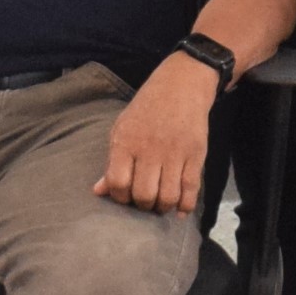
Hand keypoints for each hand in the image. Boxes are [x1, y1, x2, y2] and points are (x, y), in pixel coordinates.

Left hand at [94, 56, 220, 214]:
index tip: (124, 196)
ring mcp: (175, 153)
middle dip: (142, 206)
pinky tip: (180, 210)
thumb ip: (111, 161)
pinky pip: (191, 189)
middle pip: (144, 194)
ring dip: (163, 208)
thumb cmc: (146, 108)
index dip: (119, 197)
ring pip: (168, 196)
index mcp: (127, 141)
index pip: (118, 182)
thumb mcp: (122, 128)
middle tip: (144, 202)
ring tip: (160, 204)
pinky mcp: (196, 154)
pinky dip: (186, 206)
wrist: (182, 85)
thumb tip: (99, 192)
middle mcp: (150, 149)